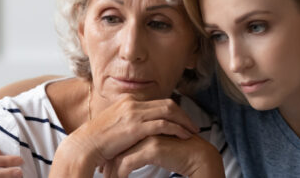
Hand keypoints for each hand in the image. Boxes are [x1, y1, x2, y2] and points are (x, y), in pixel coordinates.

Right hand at [50, 94, 199, 177]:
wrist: (84, 146)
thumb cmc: (98, 142)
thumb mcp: (116, 126)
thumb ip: (130, 123)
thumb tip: (140, 130)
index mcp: (128, 101)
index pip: (158, 102)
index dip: (173, 111)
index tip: (182, 121)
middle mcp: (133, 103)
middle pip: (167, 103)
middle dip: (183, 115)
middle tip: (193, 126)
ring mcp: (134, 113)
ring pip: (169, 111)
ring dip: (184, 121)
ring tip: (193, 132)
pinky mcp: (136, 126)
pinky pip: (163, 124)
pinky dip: (177, 129)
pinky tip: (184, 136)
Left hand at [103, 135, 224, 177]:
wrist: (197, 156)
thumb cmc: (177, 153)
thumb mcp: (155, 148)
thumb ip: (141, 146)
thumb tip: (123, 157)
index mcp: (143, 125)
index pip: (119, 138)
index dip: (111, 152)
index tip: (104, 165)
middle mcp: (144, 128)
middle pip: (118, 145)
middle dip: (109, 161)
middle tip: (103, 172)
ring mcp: (149, 136)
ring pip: (121, 155)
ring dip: (113, 170)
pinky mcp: (153, 147)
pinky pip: (129, 163)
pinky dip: (121, 173)